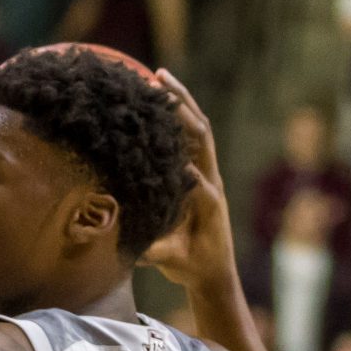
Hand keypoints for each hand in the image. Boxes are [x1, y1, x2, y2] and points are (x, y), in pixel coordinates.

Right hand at [140, 71, 238, 300]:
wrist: (214, 273)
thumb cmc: (194, 268)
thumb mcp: (173, 262)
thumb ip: (157, 249)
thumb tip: (136, 234)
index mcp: (206, 198)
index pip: (192, 161)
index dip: (173, 140)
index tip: (148, 118)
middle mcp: (211, 180)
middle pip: (200, 131)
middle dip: (180, 103)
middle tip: (158, 78)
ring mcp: (208, 175)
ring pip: (198, 129)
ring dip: (181, 102)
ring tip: (159, 77)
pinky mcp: (201, 176)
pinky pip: (192, 140)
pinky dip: (179, 117)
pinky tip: (161, 102)